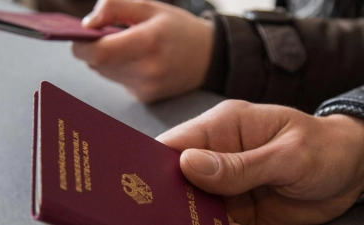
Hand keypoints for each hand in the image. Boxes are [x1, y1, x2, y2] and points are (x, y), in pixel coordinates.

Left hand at [72, 0, 213, 102]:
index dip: (81, 45)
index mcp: (147, 42)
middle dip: (94, 50)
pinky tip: (140, 62)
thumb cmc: (178, 28)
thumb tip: (86, 24)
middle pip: (98, 64)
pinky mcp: (146, 97)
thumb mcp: (149, 7)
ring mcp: (147, 88)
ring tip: (128, 47)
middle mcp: (146, 71)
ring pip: (106, 74)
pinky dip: (121, 71)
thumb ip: (114, 8)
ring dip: (107, 60)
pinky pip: (120, 83)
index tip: (80, 36)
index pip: (98, 53)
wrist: (209, 58)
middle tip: (108, 36)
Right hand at [156, 100, 363, 224]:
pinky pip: (212, 218)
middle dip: (166, 194)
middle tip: (154, 214)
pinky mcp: (236, 205)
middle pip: (177, 174)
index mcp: (223, 126)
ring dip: (184, 215)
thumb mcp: (288, 156)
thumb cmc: (323, 149)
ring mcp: (226, 181)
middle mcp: (218, 152)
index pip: (177, 142)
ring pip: (191, 200)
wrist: (352, 170)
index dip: (154, 162)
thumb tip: (188, 165)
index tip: (139, 187)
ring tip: (180, 223)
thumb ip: (240, 164)